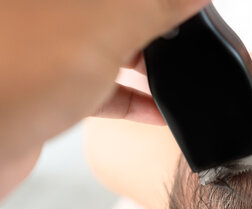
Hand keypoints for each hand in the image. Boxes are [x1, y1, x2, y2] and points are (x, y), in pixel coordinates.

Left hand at [0, 0, 208, 161]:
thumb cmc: (12, 81)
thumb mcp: (102, 32)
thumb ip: (155, 7)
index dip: (161, 2)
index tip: (190, 12)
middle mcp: (46, 11)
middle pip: (116, 10)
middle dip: (156, 26)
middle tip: (185, 42)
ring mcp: (46, 46)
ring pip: (109, 43)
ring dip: (147, 64)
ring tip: (177, 78)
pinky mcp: (47, 82)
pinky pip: (99, 83)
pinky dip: (129, 97)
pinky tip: (156, 111)